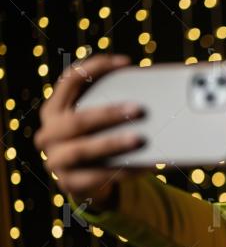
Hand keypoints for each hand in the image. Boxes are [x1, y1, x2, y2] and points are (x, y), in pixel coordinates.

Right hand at [34, 54, 146, 209]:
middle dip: (108, 114)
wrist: (88, 182)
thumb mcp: (100, 122)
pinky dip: (123, 170)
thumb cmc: (99, 141)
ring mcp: (55, 160)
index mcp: (55, 110)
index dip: (96, 68)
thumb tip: (155, 90)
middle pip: (77, 120)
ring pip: (82, 150)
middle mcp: (49, 133)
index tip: (126, 62)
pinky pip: (97, 176)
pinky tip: (145, 165)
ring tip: (140, 139)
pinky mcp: (69, 183)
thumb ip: (112, 105)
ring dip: (112, 143)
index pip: (69, 80)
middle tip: (139, 109)